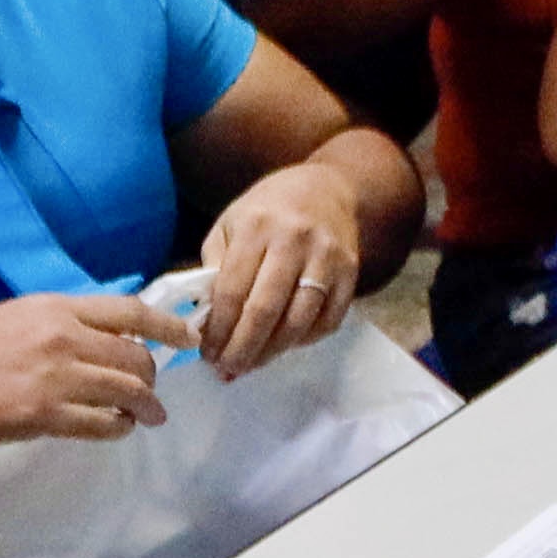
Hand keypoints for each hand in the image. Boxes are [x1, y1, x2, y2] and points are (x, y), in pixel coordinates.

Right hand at [0, 288, 178, 457]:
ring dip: (144, 407)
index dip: (169, 327)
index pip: (130, 311)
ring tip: (145, 417)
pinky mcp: (42, 415)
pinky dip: (118, 428)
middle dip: (153, 377)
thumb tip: (101, 341)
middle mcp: (60, 336)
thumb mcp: (11, 321)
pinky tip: (115, 430)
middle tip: (151, 393)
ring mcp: (53, 376)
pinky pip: (103, 424)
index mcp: (52, 307)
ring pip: (128, 391)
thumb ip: (57, 327)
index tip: (189, 338)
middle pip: (136, 355)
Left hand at [189, 166, 377, 368]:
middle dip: (243, 348)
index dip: (218, 329)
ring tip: (252, 363)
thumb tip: (206, 320)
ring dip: (273, 351)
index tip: (206, 352)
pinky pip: (328, 321)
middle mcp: (294, 241)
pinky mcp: (351, 273)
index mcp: (256, 226)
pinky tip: (285, 344)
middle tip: (228, 369)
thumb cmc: (269, 209)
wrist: (327, 188)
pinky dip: (305, 340)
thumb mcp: (231, 224)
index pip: (233, 290)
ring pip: (299, 321)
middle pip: (266, 310)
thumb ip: (215, 267)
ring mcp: (327, 258)